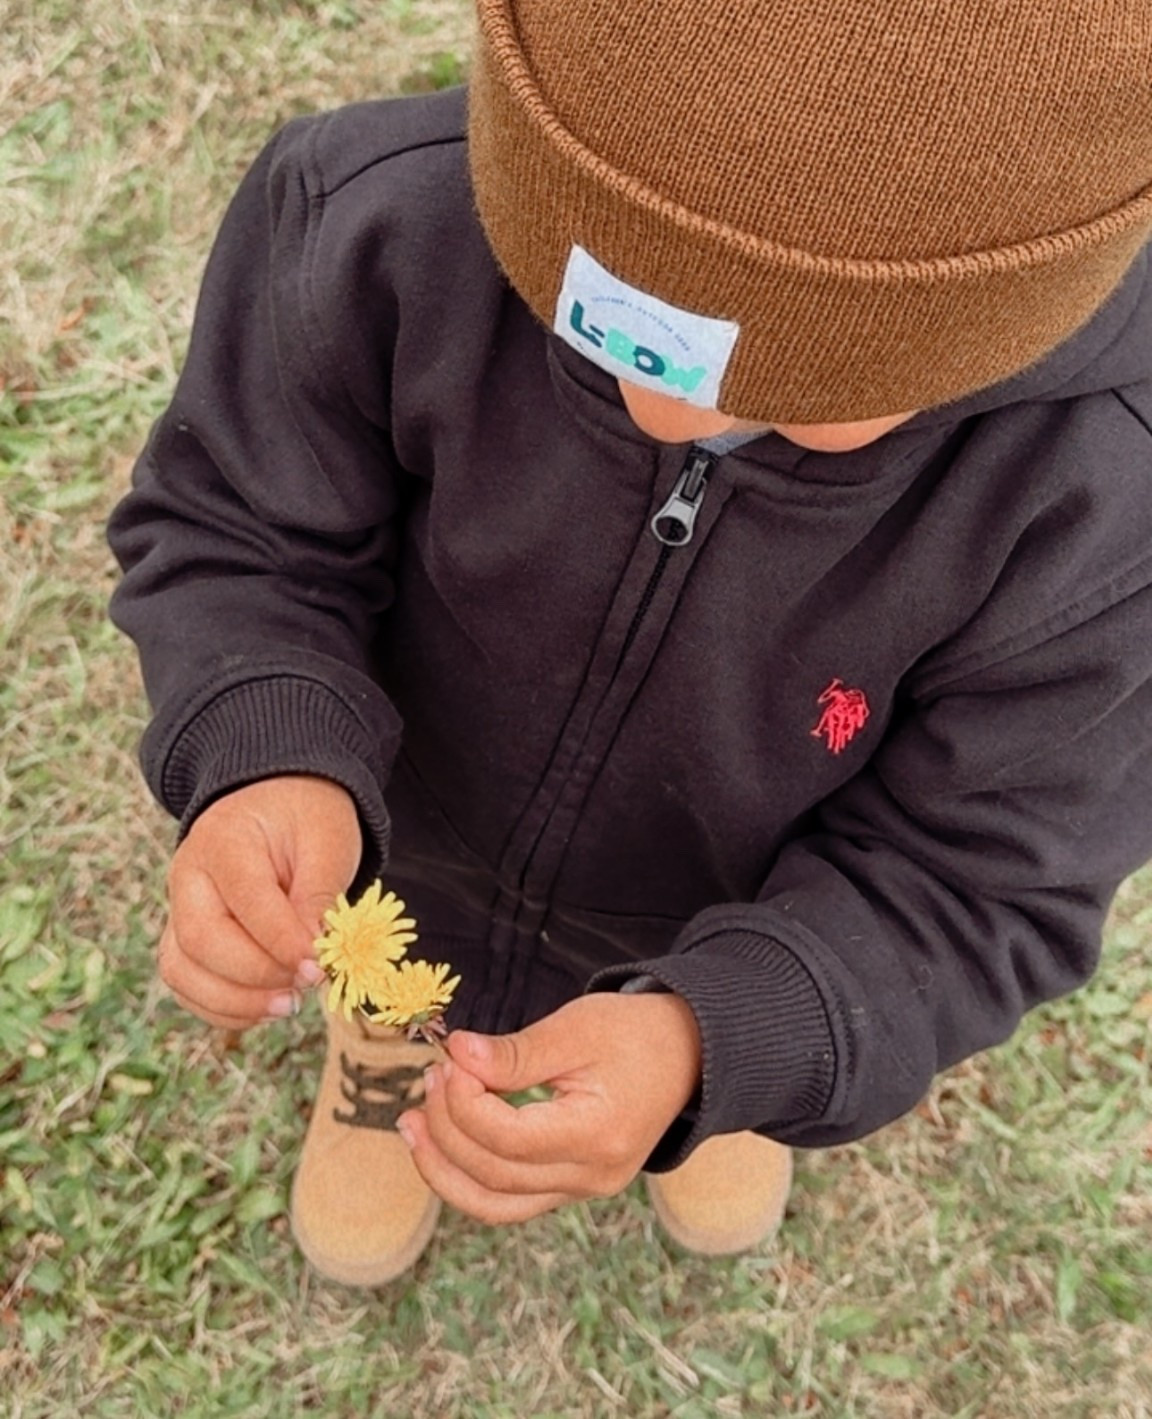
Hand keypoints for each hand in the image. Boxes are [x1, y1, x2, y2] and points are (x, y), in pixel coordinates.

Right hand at [158, 775, 360, 1028]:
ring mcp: (180, 908)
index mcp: (224, 839)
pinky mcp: (185, 938)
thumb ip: (320, 895)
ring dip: (236, 1002)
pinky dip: (223, 1009)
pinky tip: (267, 1008)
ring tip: (291, 1005)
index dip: (281, 942)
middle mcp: (188, 875)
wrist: (279, 804)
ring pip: (182, 971)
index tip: (320, 966)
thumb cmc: (307, 819)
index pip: (245, 901)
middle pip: (200, 941)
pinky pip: (187, 986)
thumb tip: (313, 956)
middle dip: (257, 976)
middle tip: (309, 982)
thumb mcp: (329, 841)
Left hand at [397, 992, 701, 1223]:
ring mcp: (584, 1189)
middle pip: (494, 1173)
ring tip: (409, 1124)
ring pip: (494, 1203)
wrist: (688, 1054)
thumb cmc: (635, 1032)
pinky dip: (469, 1177)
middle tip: (432, 1075)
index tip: (450, 1059)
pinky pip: (509, 1200)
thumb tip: (456, 1054)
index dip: (464, 1101)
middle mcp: (592, 1176)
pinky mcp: (573, 1185)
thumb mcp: (577, 1027)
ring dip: (444, 1167)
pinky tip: (439, 1145)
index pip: (507, 1138)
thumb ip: (515, 1051)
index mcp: (598, 1135)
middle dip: (447, 1126)